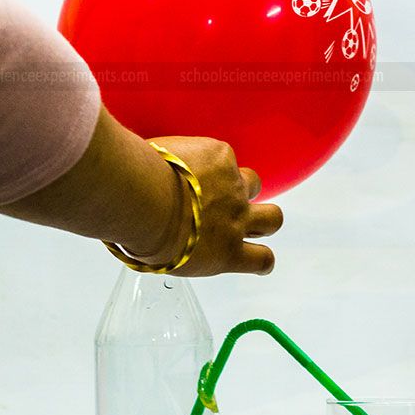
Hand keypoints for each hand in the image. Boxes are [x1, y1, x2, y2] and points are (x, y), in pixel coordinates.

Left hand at [128, 136, 282, 275]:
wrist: (142, 201)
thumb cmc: (145, 233)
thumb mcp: (168, 257)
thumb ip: (187, 246)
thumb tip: (176, 236)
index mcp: (225, 253)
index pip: (261, 260)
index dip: (263, 256)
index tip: (258, 253)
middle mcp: (236, 221)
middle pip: (272, 219)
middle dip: (263, 217)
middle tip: (243, 214)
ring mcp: (233, 188)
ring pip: (253, 183)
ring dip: (239, 183)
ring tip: (213, 180)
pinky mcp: (222, 157)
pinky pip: (221, 155)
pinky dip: (205, 157)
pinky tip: (182, 159)